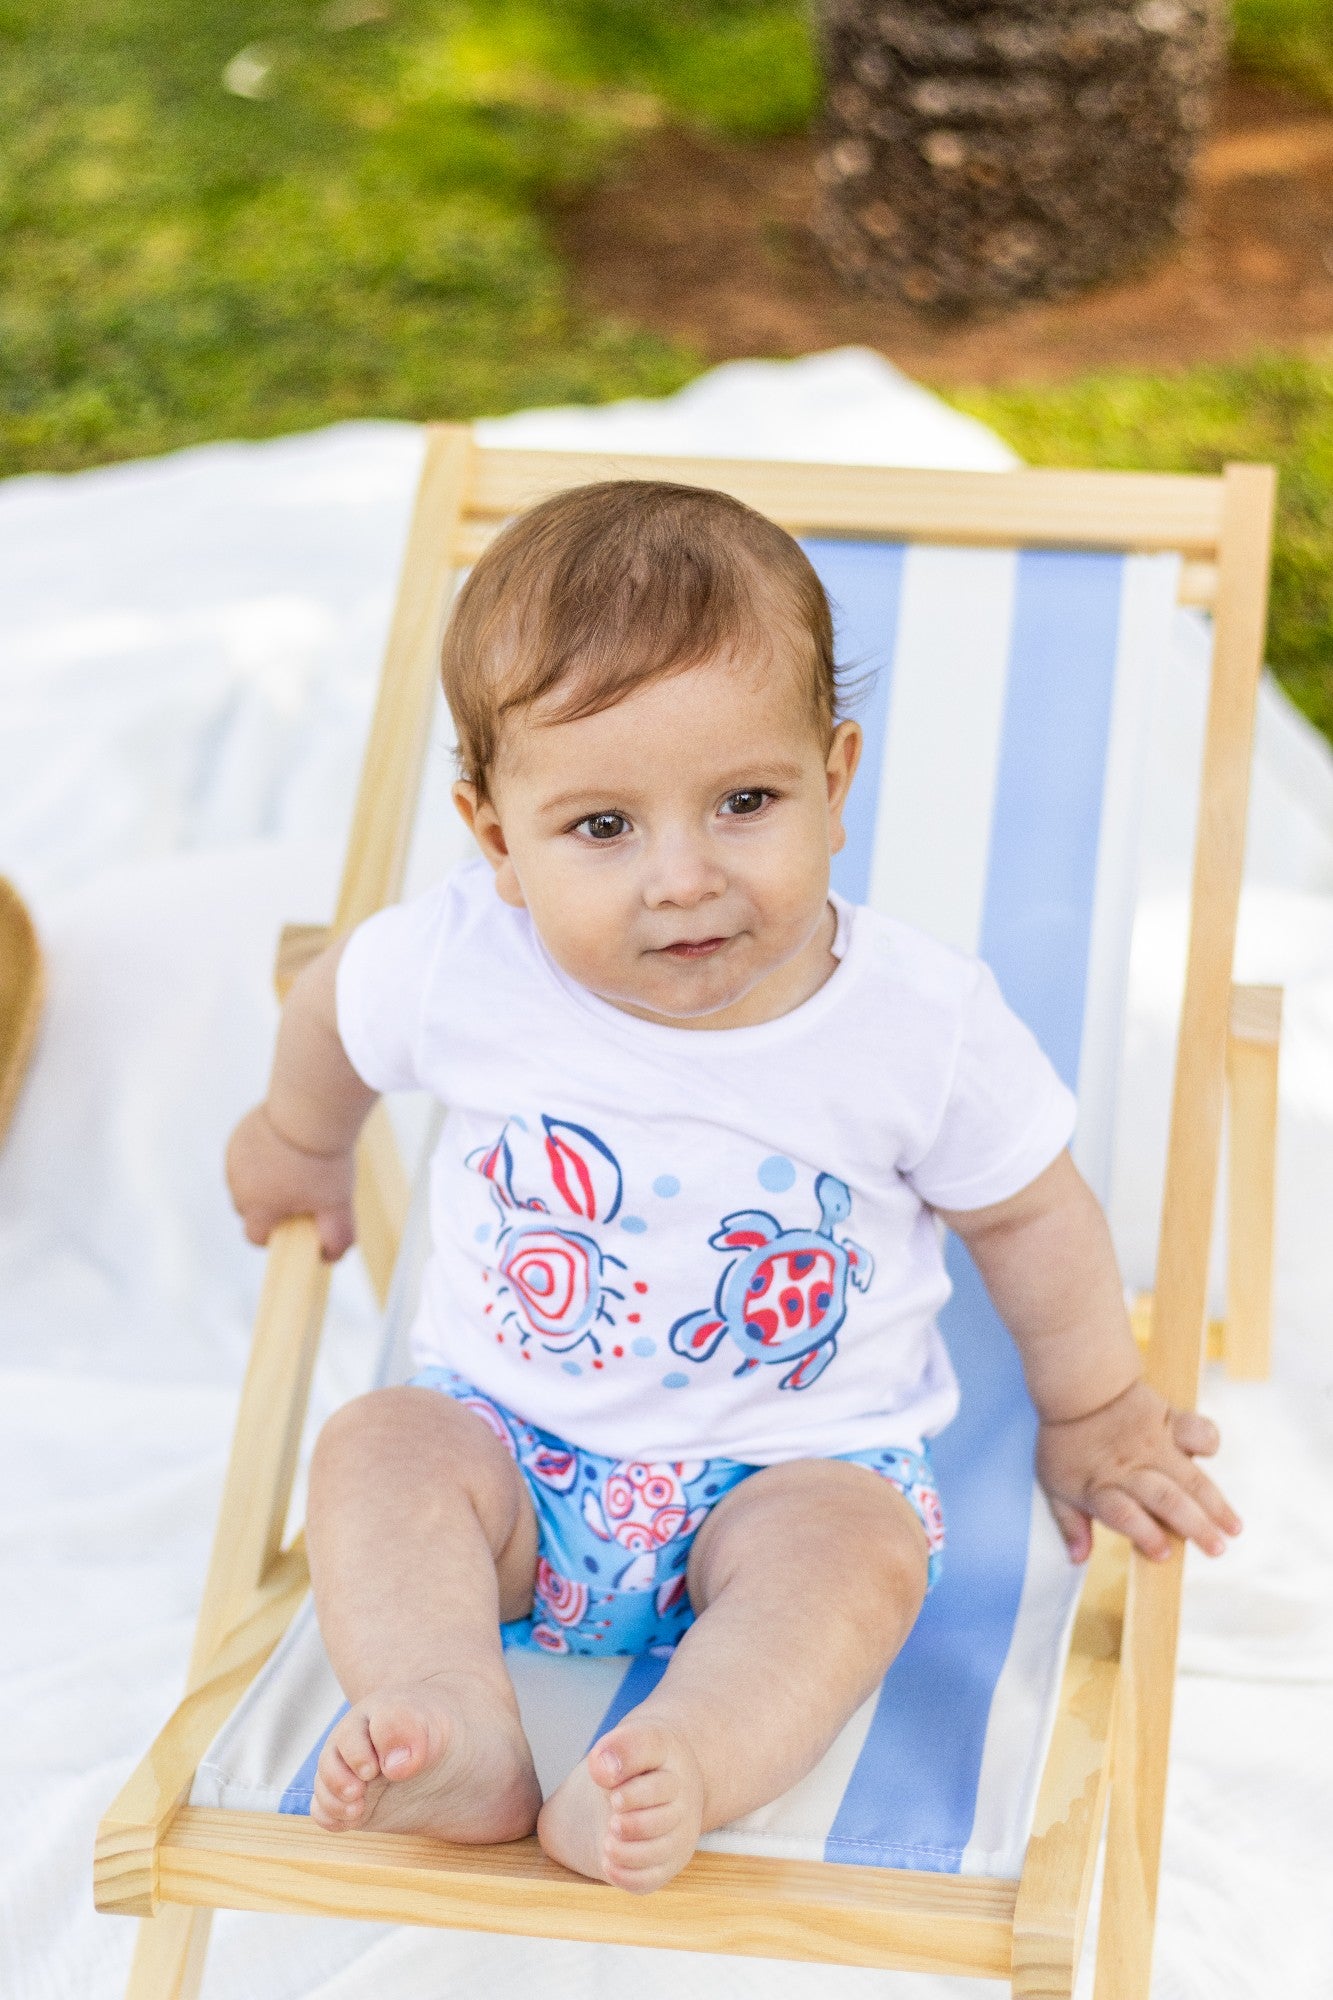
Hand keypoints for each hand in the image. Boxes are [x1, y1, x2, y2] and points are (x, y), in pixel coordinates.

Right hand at [225, 1102, 356, 1261]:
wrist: (310, 1110)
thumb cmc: (323, 1160)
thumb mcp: (338, 1206)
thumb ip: (336, 1238)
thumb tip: (329, 1257)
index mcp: (256, 1208)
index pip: (256, 1236)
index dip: (275, 1234)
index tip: (295, 1222)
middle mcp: (238, 1185)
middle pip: (249, 1207)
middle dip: (270, 1204)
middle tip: (300, 1190)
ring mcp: (235, 1157)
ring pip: (248, 1178)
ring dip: (264, 1176)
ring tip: (296, 1164)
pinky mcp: (240, 1133)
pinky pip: (248, 1152)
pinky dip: (264, 1152)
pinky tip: (287, 1143)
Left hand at [1036, 1378, 1241, 1564]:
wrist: (1077, 1385)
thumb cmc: (1065, 1441)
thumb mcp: (1054, 1485)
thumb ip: (1069, 1524)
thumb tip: (1079, 1560)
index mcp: (1100, 1487)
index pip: (1124, 1515)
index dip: (1145, 1535)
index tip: (1164, 1554)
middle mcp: (1129, 1468)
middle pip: (1165, 1500)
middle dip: (1195, 1527)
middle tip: (1218, 1549)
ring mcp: (1152, 1445)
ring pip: (1188, 1476)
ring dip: (1214, 1503)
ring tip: (1234, 1528)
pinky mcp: (1168, 1421)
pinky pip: (1195, 1430)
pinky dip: (1208, 1442)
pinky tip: (1212, 1459)